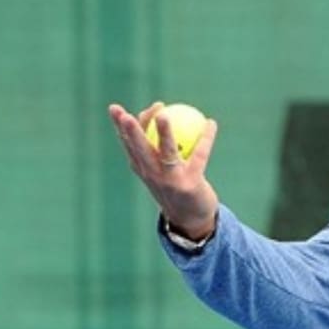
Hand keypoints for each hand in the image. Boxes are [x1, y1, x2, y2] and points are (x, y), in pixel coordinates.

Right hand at [107, 101, 219, 238]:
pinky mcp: (190, 183)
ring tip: (162, 114)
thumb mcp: (159, 170)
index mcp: (142, 169)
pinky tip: (211, 123)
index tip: (117, 109)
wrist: (190, 220)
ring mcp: (170, 180)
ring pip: (166, 151)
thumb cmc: (174, 187)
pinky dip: (207, 138)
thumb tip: (157, 115)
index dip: (119, 126)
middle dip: (130, 131)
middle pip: (139, 148)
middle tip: (126, 114)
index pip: (128, 145)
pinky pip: (200, 155)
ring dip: (163, 132)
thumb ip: (155, 148)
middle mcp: (152, 175)